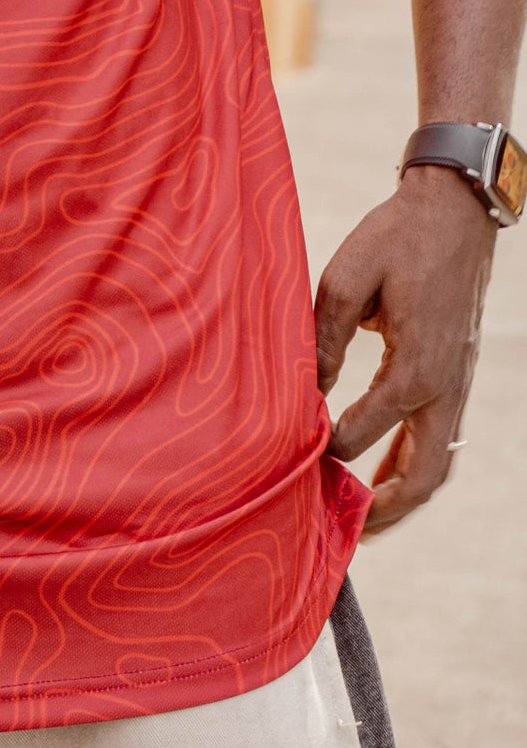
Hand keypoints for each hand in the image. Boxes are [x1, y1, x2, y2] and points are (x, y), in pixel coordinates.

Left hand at [314, 163, 497, 532]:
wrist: (453, 214)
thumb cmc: (395, 238)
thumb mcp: (347, 278)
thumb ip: (325, 337)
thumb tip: (305, 390)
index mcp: (416, 365)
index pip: (366, 429)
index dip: (329, 453)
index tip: (291, 467)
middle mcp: (444, 385)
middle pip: (422, 473)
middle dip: (383, 509)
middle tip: (342, 533)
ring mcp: (457, 383)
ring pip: (438, 463)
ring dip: (403, 496)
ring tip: (364, 521)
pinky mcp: (456, 375)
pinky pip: (440, 438)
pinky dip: (415, 465)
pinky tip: (384, 472)